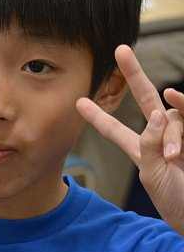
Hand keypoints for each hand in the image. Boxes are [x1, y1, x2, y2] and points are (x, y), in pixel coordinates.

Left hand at [76, 44, 183, 233]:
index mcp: (141, 149)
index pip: (115, 129)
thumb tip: (157, 114)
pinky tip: (177, 101)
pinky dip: (183, 117)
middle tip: (121, 51)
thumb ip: (150, 145)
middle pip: (147, 99)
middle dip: (134, 74)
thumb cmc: (176, 201)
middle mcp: (162, 136)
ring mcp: (182, 134)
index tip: (79, 102)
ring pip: (172, 117)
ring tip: (176, 158)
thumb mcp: (152, 176)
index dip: (98, 116)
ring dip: (173, 135)